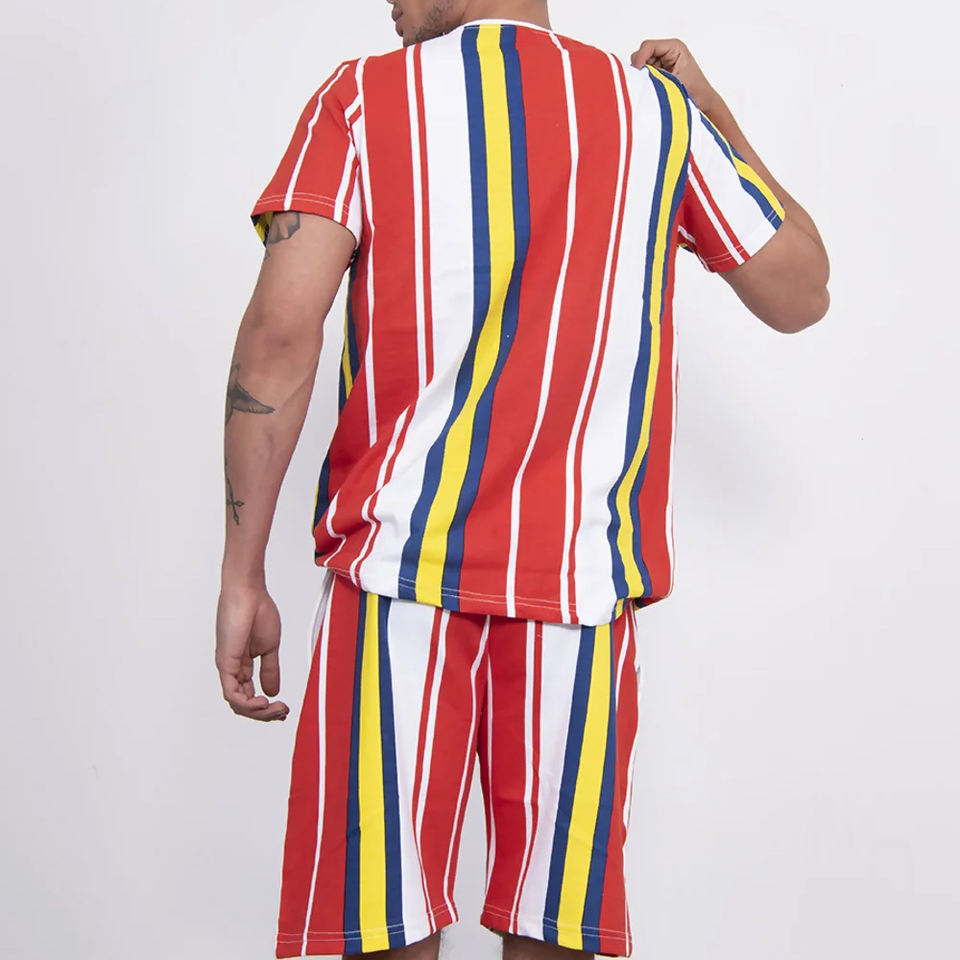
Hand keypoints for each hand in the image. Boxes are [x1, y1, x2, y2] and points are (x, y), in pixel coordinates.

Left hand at [215, 580, 289, 721]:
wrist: (248, 592)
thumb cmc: (257, 610)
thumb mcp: (269, 647)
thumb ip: (270, 670)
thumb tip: (273, 690)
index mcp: (242, 664)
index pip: (249, 694)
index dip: (266, 707)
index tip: (283, 709)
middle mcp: (232, 668)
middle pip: (243, 703)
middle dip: (264, 714)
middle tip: (281, 713)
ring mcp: (227, 667)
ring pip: (237, 702)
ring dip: (257, 712)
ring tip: (275, 709)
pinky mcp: (225, 663)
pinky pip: (231, 693)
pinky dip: (247, 703)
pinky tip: (263, 702)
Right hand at [630, 38, 719, 113]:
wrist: (703, 104)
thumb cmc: (695, 92)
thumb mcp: (673, 80)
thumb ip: (654, 75)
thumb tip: (636, 74)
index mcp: (674, 47)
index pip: (648, 46)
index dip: (639, 58)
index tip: (636, 73)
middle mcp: (667, 52)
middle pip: (642, 54)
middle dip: (639, 68)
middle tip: (642, 82)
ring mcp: (661, 63)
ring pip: (641, 65)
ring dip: (642, 77)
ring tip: (650, 87)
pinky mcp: (658, 73)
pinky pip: (644, 75)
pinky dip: (644, 82)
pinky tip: (650, 89)